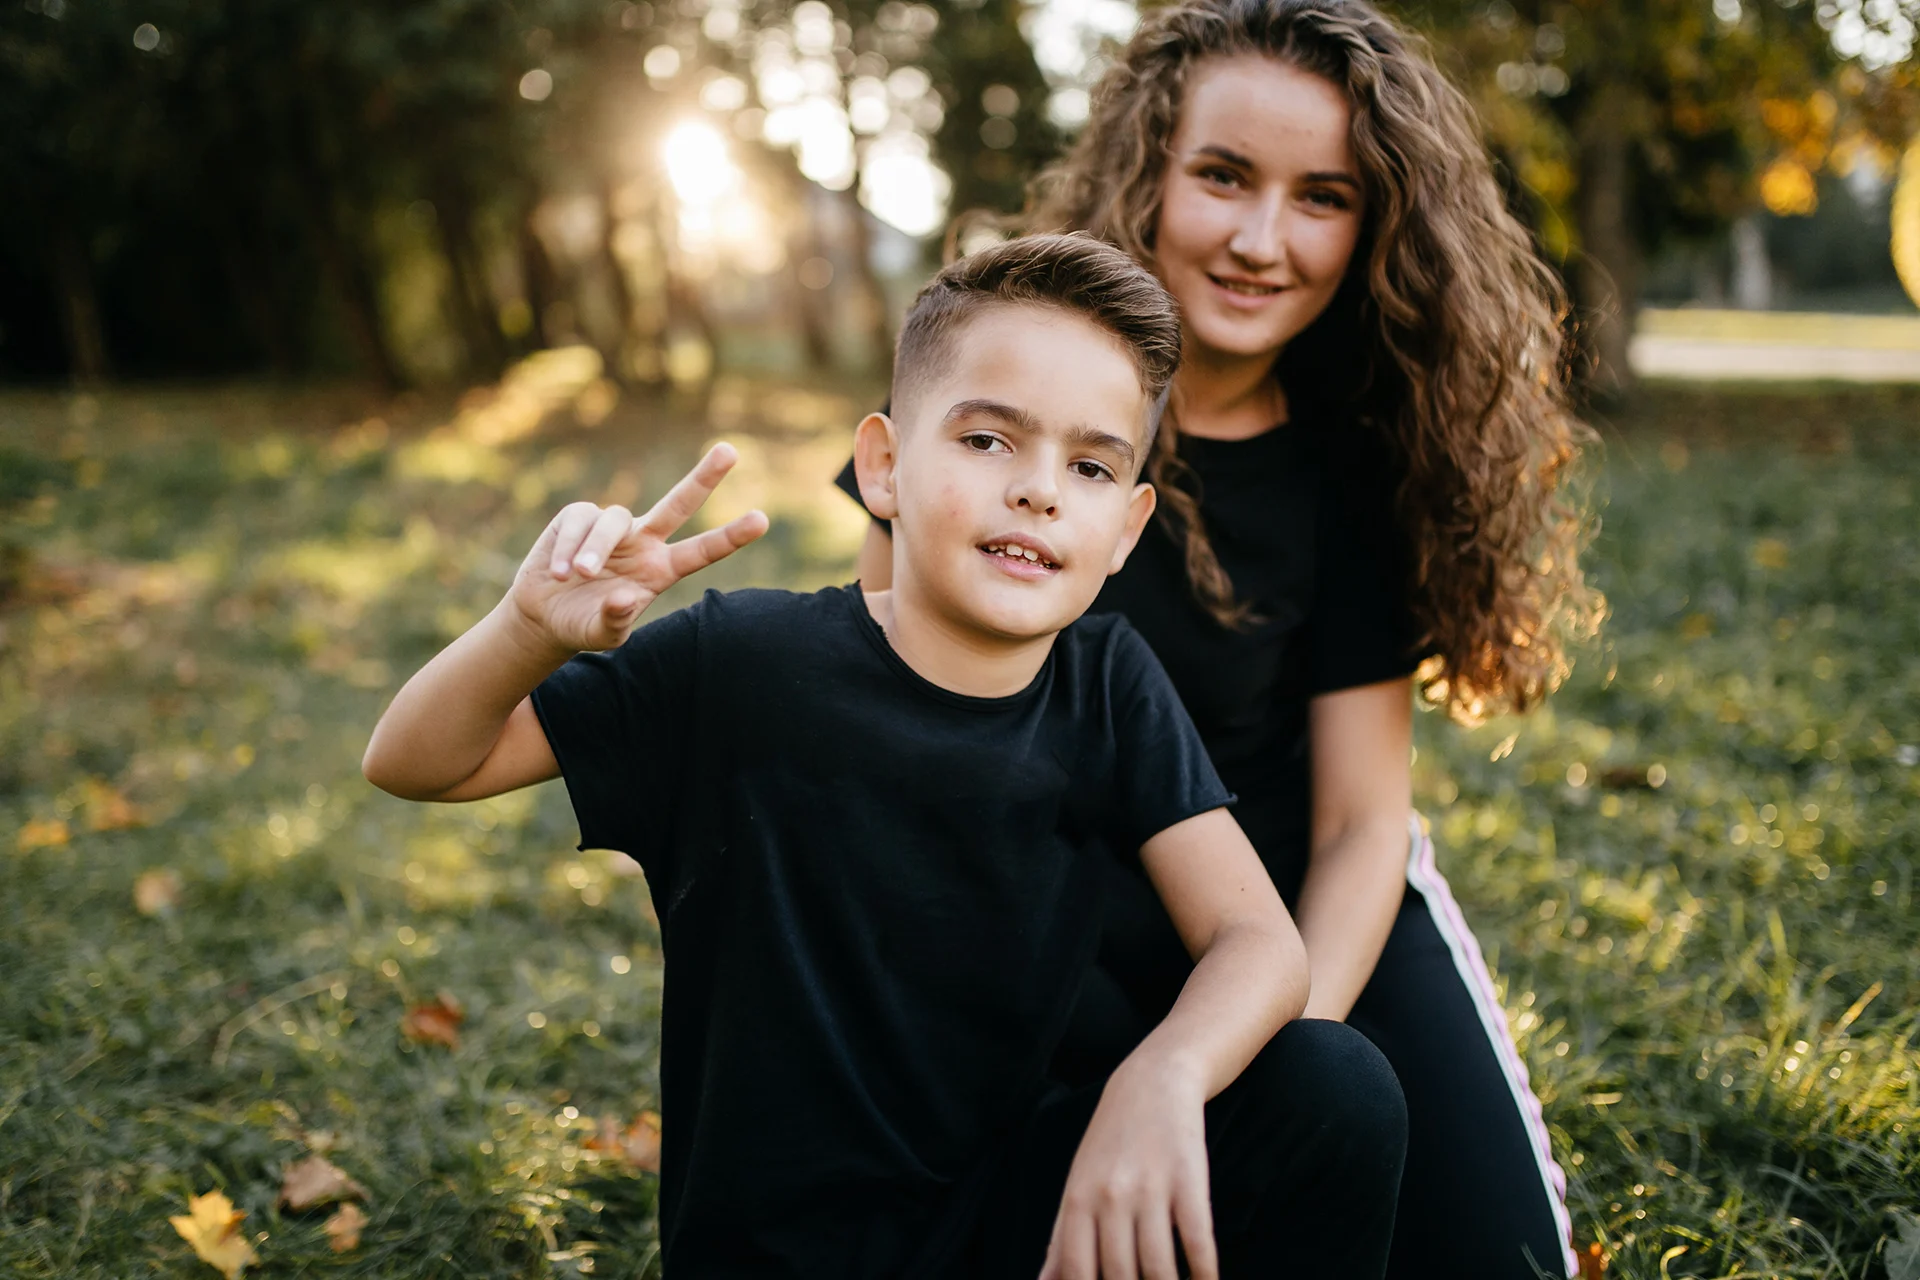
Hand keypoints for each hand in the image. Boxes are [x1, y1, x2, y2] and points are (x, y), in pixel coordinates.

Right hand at [509, 443, 768, 653]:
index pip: (702, 551)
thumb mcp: (603, 634)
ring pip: (613, 521)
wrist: (544, 615)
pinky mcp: (579, 517)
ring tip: (578, 575)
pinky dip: (568, 547)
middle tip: (731, 451)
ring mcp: (614, 527)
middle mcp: (644, 542)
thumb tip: (625, 598)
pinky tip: (558, 573)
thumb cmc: (583, 624)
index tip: (762, 520)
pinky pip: (579, 521)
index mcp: (661, 570)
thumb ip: (616, 620)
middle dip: (704, 477)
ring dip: (595, 549)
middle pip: (679, 504)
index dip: (730, 536)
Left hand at [1039, 1056, 1216, 1279]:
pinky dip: (1204, 1273)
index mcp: (1077, 1200)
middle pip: (1120, 1276)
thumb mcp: (1077, 1184)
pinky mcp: (1189, 1180)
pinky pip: (1197, 1241)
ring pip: (1158, 1267)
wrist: (1153, 1083)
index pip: (1076, 1271)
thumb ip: (1061, 1238)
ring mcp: (1151, 1188)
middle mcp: (1111, 1196)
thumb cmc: (1110, 1143)